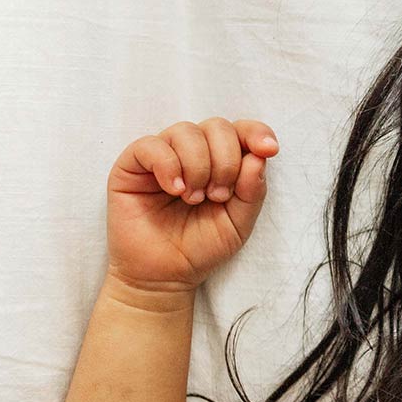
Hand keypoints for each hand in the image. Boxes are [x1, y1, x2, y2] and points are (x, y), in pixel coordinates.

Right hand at [105, 117, 277, 293]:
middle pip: (217, 126)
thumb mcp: (239, 222)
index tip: (268, 150)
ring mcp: (163, 155)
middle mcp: (194, 153)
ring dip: (198, 166)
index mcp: (223, 161)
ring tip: (194, 199)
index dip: (256, 133)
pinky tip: (175, 190)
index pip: (242, 130)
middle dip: (226, 160)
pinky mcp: (132, 165)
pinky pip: (151, 145)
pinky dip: (168, 165)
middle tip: (218, 196)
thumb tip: (259, 157)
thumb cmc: (202, 247)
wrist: (165, 275)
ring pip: (186, 131)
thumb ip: (253, 191)